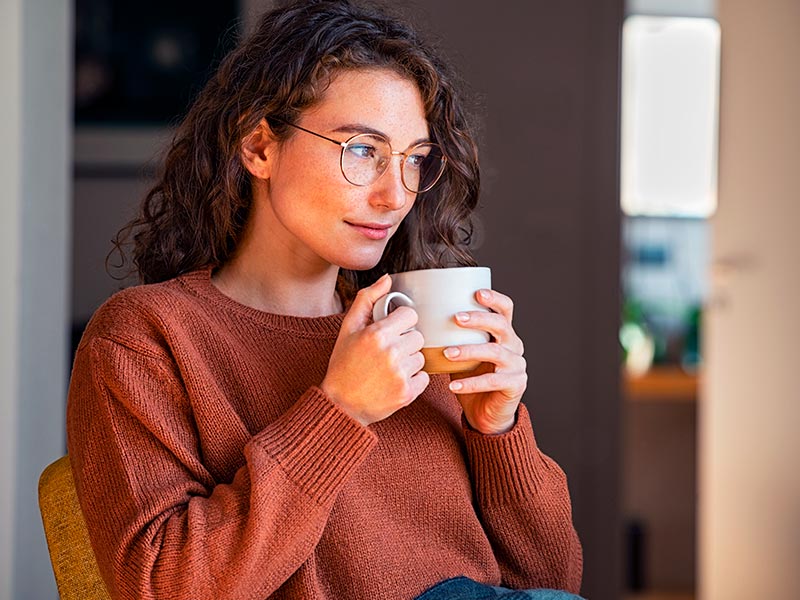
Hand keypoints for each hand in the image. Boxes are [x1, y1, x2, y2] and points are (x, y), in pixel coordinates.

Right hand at [321, 274, 429, 426]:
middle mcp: (391, 353)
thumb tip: (387, 278)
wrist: (340, 404)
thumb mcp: (348, 328)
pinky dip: (413, 379)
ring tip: (389, 368)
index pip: (410, 315)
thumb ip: (367, 300)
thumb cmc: (343, 364)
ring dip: (409, 361)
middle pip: (418, 336)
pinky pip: (424, 377)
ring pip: (421, 357)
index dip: (401, 322)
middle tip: (387, 352)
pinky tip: (394, 381)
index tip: (391, 331)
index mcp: (377, 334)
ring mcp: (400, 374)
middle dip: (405, 342)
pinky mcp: (407, 393)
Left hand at [445, 289, 526, 434]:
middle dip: (479, 319)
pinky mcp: (515, 385)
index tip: (476, 293)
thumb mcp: (461, 353)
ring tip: (447, 353)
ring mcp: (517, 365)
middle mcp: (514, 346)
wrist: (486, 413)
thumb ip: (450, 337)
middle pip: (502, 325)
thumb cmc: (471, 378)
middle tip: (455, 318)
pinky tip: (453, 385)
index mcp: (503, 333)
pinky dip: (471, 383)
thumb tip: (418, 319)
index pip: (505, 309)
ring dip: (470, 350)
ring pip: (496, 352)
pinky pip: (493, 381)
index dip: (494, 298)